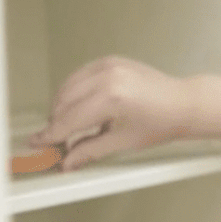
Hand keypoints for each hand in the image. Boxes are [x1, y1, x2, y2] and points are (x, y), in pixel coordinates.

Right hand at [30, 56, 195, 169]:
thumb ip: (89, 150)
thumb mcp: (122, 142)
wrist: (183, 103)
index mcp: (111, 98)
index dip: (51, 135)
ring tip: (69, 127)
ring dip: (62, 107)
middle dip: (56, 123)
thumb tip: (67, 161)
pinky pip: (79, 76)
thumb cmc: (161, 122)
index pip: (69, 120)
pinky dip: (73, 92)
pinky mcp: (109, 60)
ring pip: (67, 87)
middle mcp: (107, 76)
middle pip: (63, 102)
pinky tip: (80, 108)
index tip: (37, 143)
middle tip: (56, 141)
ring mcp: (107, 65)